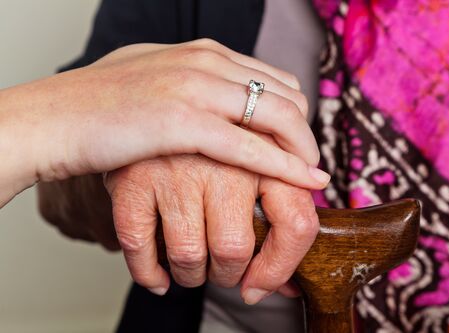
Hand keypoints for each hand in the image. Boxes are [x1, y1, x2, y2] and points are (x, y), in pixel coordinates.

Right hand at [1, 39, 328, 206]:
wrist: (55, 118)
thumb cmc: (101, 106)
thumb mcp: (156, 79)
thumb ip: (191, 83)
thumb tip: (214, 97)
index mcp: (203, 52)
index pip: (273, 79)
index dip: (294, 112)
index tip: (297, 139)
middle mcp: (207, 63)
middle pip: (285, 95)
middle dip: (304, 131)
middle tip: (308, 160)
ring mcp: (196, 90)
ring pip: (277, 117)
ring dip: (302, 149)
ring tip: (310, 173)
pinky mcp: (184, 123)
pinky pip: (251, 147)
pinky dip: (285, 166)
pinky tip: (305, 181)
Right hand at [104, 154, 318, 302]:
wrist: (149, 110)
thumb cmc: (212, 148)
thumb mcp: (255, 163)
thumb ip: (281, 215)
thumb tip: (293, 287)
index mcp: (267, 153)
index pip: (296, 223)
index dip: (281, 269)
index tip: (261, 284)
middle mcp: (224, 159)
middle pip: (234, 249)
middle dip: (228, 275)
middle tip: (222, 269)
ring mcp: (176, 169)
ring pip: (188, 255)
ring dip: (191, 276)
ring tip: (193, 267)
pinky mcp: (134, 180)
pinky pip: (141, 247)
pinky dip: (149, 273)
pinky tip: (160, 276)